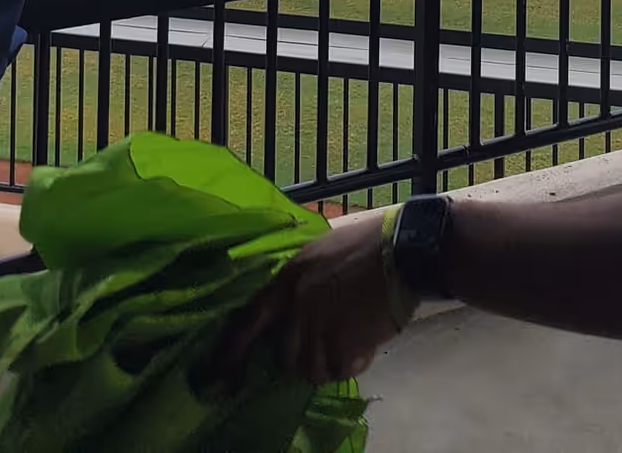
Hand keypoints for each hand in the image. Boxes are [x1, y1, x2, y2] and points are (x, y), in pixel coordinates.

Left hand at [226, 211, 396, 389]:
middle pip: (285, 355)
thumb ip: (300, 283)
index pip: (249, 320)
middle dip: (306, 354)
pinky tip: (366, 343)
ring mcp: (317, 327)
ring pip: (313, 369)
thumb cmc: (366, 246)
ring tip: (353, 339)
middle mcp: (296, 306)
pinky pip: (340, 371)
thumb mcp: (320, 254)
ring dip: (332, 361)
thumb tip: (293, 308)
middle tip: (331, 340)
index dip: (232, 351)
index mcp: (288, 280)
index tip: (220, 375)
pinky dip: (354, 363)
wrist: (401, 251)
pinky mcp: (342, 344)